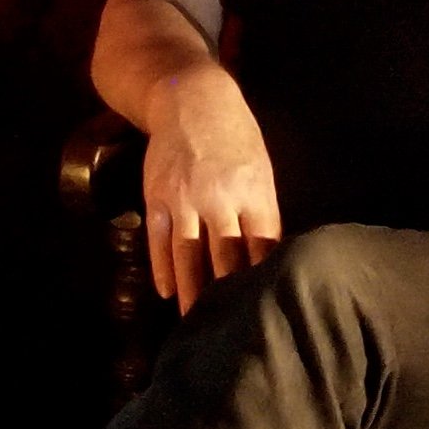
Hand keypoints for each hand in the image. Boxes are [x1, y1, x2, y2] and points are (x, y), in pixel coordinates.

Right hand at [139, 63, 280, 313]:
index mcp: (253, 191)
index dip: (261, 281)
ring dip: (193, 293)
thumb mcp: (260, 169)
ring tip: (196, 323)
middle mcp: (219, 197)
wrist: (193, 98)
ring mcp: (185, 198)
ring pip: (189, 257)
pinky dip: (163, 269)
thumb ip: (262, 212)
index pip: (261, 247)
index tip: (264, 309)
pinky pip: (159, 241)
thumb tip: (270, 258)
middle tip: (230, 330)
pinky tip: (168, 292)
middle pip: (225, 258)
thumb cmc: (236, 137)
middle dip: (229, 296)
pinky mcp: (157, 196)